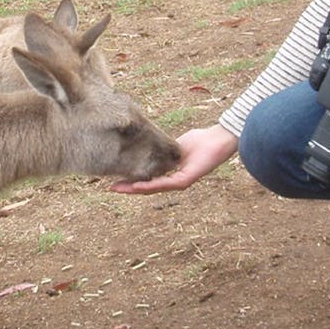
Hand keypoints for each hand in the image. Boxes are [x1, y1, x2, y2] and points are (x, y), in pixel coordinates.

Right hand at [111, 124, 237, 193]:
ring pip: (154, 188)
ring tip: (119, 189)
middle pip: (148, 186)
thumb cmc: (202, 140)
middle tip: (111, 188)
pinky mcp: (185, 180)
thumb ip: (163, 148)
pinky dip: (150, 185)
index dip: (132, 180)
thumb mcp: (175, 144)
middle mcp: (174, 180)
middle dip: (129, 187)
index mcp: (171, 172)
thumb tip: (147, 142)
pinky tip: (138, 185)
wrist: (218, 139)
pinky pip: (165, 184)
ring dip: (136, 188)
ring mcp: (180, 182)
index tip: (116, 179)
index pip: (149, 179)